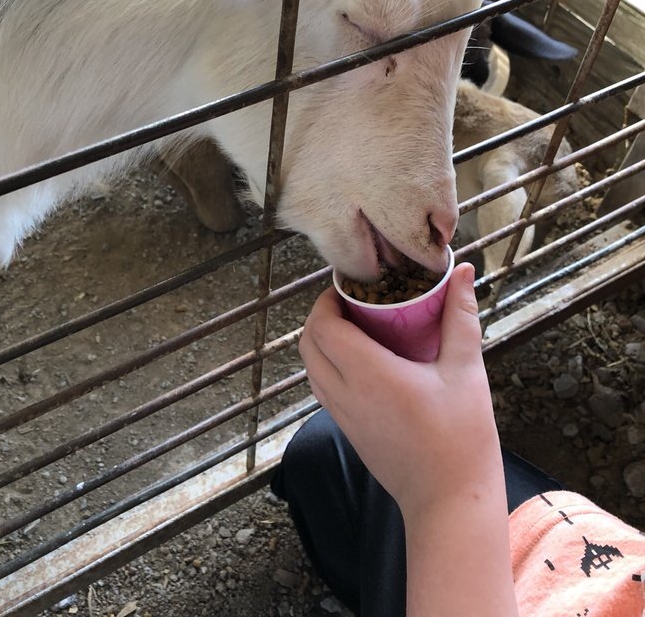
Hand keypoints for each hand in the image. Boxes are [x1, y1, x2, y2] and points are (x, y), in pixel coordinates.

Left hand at [299, 262, 501, 517]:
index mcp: (369, 374)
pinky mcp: (347, 432)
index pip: (323, 326)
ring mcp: (342, 416)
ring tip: (355, 326)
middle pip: (308, 344)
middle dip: (321, 316)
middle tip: (351, 302)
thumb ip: (460, 317)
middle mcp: (345, 394)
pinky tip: (361, 361)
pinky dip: (328, 366)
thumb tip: (461, 272)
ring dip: (321, 341)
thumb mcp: (465, 370)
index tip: (349, 286)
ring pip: (310, 368)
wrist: (450, 502)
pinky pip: (322, 389)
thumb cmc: (462, 438)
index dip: (327, 300)